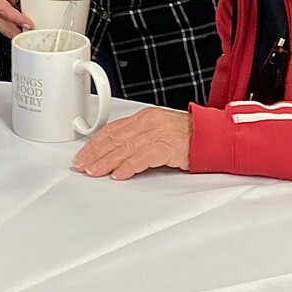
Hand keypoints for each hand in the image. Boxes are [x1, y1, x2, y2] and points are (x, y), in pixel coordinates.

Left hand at [71, 107, 191, 179]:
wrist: (210, 136)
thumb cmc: (186, 136)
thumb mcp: (156, 131)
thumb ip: (136, 138)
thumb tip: (113, 152)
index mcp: (143, 118)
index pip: (111, 130)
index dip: (94, 143)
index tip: (82, 155)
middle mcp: (148, 123)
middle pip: (114, 138)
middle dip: (95, 153)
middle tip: (81, 165)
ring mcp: (158, 134)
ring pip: (125, 147)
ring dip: (106, 161)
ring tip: (94, 171)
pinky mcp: (168, 146)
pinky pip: (144, 157)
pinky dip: (129, 166)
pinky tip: (119, 174)